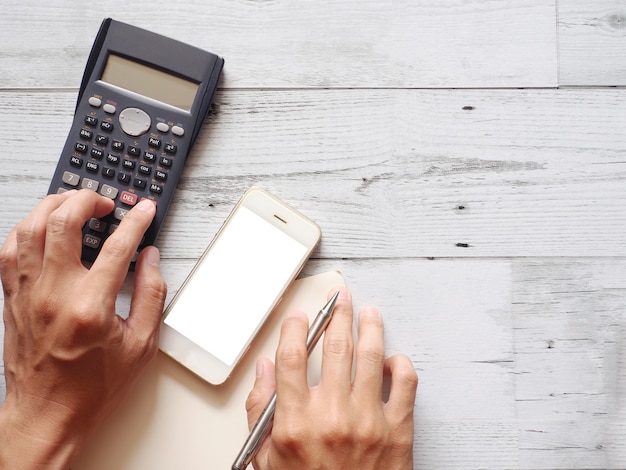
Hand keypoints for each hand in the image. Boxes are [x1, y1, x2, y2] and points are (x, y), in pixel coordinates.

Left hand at [0, 190, 166, 468]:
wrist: (47, 415)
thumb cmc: (93, 387)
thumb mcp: (142, 345)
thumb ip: (152, 295)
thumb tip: (150, 258)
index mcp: (90, 306)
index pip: (117, 246)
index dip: (136, 221)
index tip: (145, 210)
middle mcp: (54, 294)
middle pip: (62, 223)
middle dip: (87, 200)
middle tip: (105, 202)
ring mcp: (27, 294)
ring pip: (29, 228)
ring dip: (53, 206)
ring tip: (74, 204)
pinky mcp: (12, 298)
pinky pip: (9, 250)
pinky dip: (25, 229)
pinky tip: (42, 228)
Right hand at [245, 287, 417, 469]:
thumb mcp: (267, 458)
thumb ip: (262, 410)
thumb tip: (265, 370)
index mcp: (297, 422)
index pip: (293, 356)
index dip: (296, 327)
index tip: (300, 316)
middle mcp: (333, 415)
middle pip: (336, 346)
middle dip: (338, 314)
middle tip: (341, 299)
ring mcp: (369, 420)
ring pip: (372, 355)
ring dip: (370, 327)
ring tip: (369, 313)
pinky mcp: (398, 430)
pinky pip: (405, 383)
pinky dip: (400, 364)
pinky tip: (391, 358)